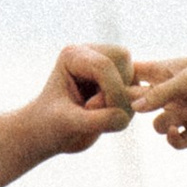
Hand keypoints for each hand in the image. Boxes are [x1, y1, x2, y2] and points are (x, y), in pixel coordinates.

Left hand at [32, 41, 132, 160]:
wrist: (49, 133)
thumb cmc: (51, 125)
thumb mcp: (69, 124)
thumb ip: (97, 120)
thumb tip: (124, 118)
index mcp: (73, 55)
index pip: (104, 65)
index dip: (111, 92)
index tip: (102, 120)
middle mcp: (92, 53)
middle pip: (124, 64)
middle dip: (118, 94)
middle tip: (96, 117)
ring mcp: (107, 65)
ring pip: (134, 79)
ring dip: (123, 104)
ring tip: (98, 119)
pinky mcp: (118, 80)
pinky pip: (137, 93)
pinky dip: (127, 110)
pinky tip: (106, 118)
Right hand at [130, 56, 186, 147]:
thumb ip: (160, 93)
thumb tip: (133, 109)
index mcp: (166, 72)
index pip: (134, 75)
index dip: (122, 81)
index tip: (116, 87)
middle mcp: (171, 94)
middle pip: (141, 105)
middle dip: (144, 107)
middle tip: (157, 102)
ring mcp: (182, 113)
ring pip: (159, 125)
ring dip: (174, 118)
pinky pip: (174, 142)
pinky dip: (174, 139)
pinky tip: (179, 131)